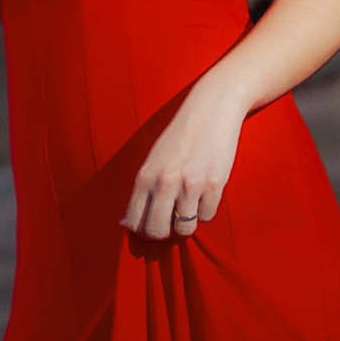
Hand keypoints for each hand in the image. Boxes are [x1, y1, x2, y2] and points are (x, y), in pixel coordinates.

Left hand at [119, 81, 246, 240]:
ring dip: (187, 222)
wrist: (211, 109)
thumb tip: (125, 224)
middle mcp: (165, 182)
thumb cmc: (180, 135)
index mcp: (145, 175)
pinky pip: (207, 216)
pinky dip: (206, 209)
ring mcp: (190, 185)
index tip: (151, 225)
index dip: (142, 230)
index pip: (134, 222)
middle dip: (164, 232)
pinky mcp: (214, 185)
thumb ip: (142, 190)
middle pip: (157, 231)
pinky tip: (205, 192)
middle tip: (171, 221)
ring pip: (184, 229)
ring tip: (190, 203)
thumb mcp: (154, 158)